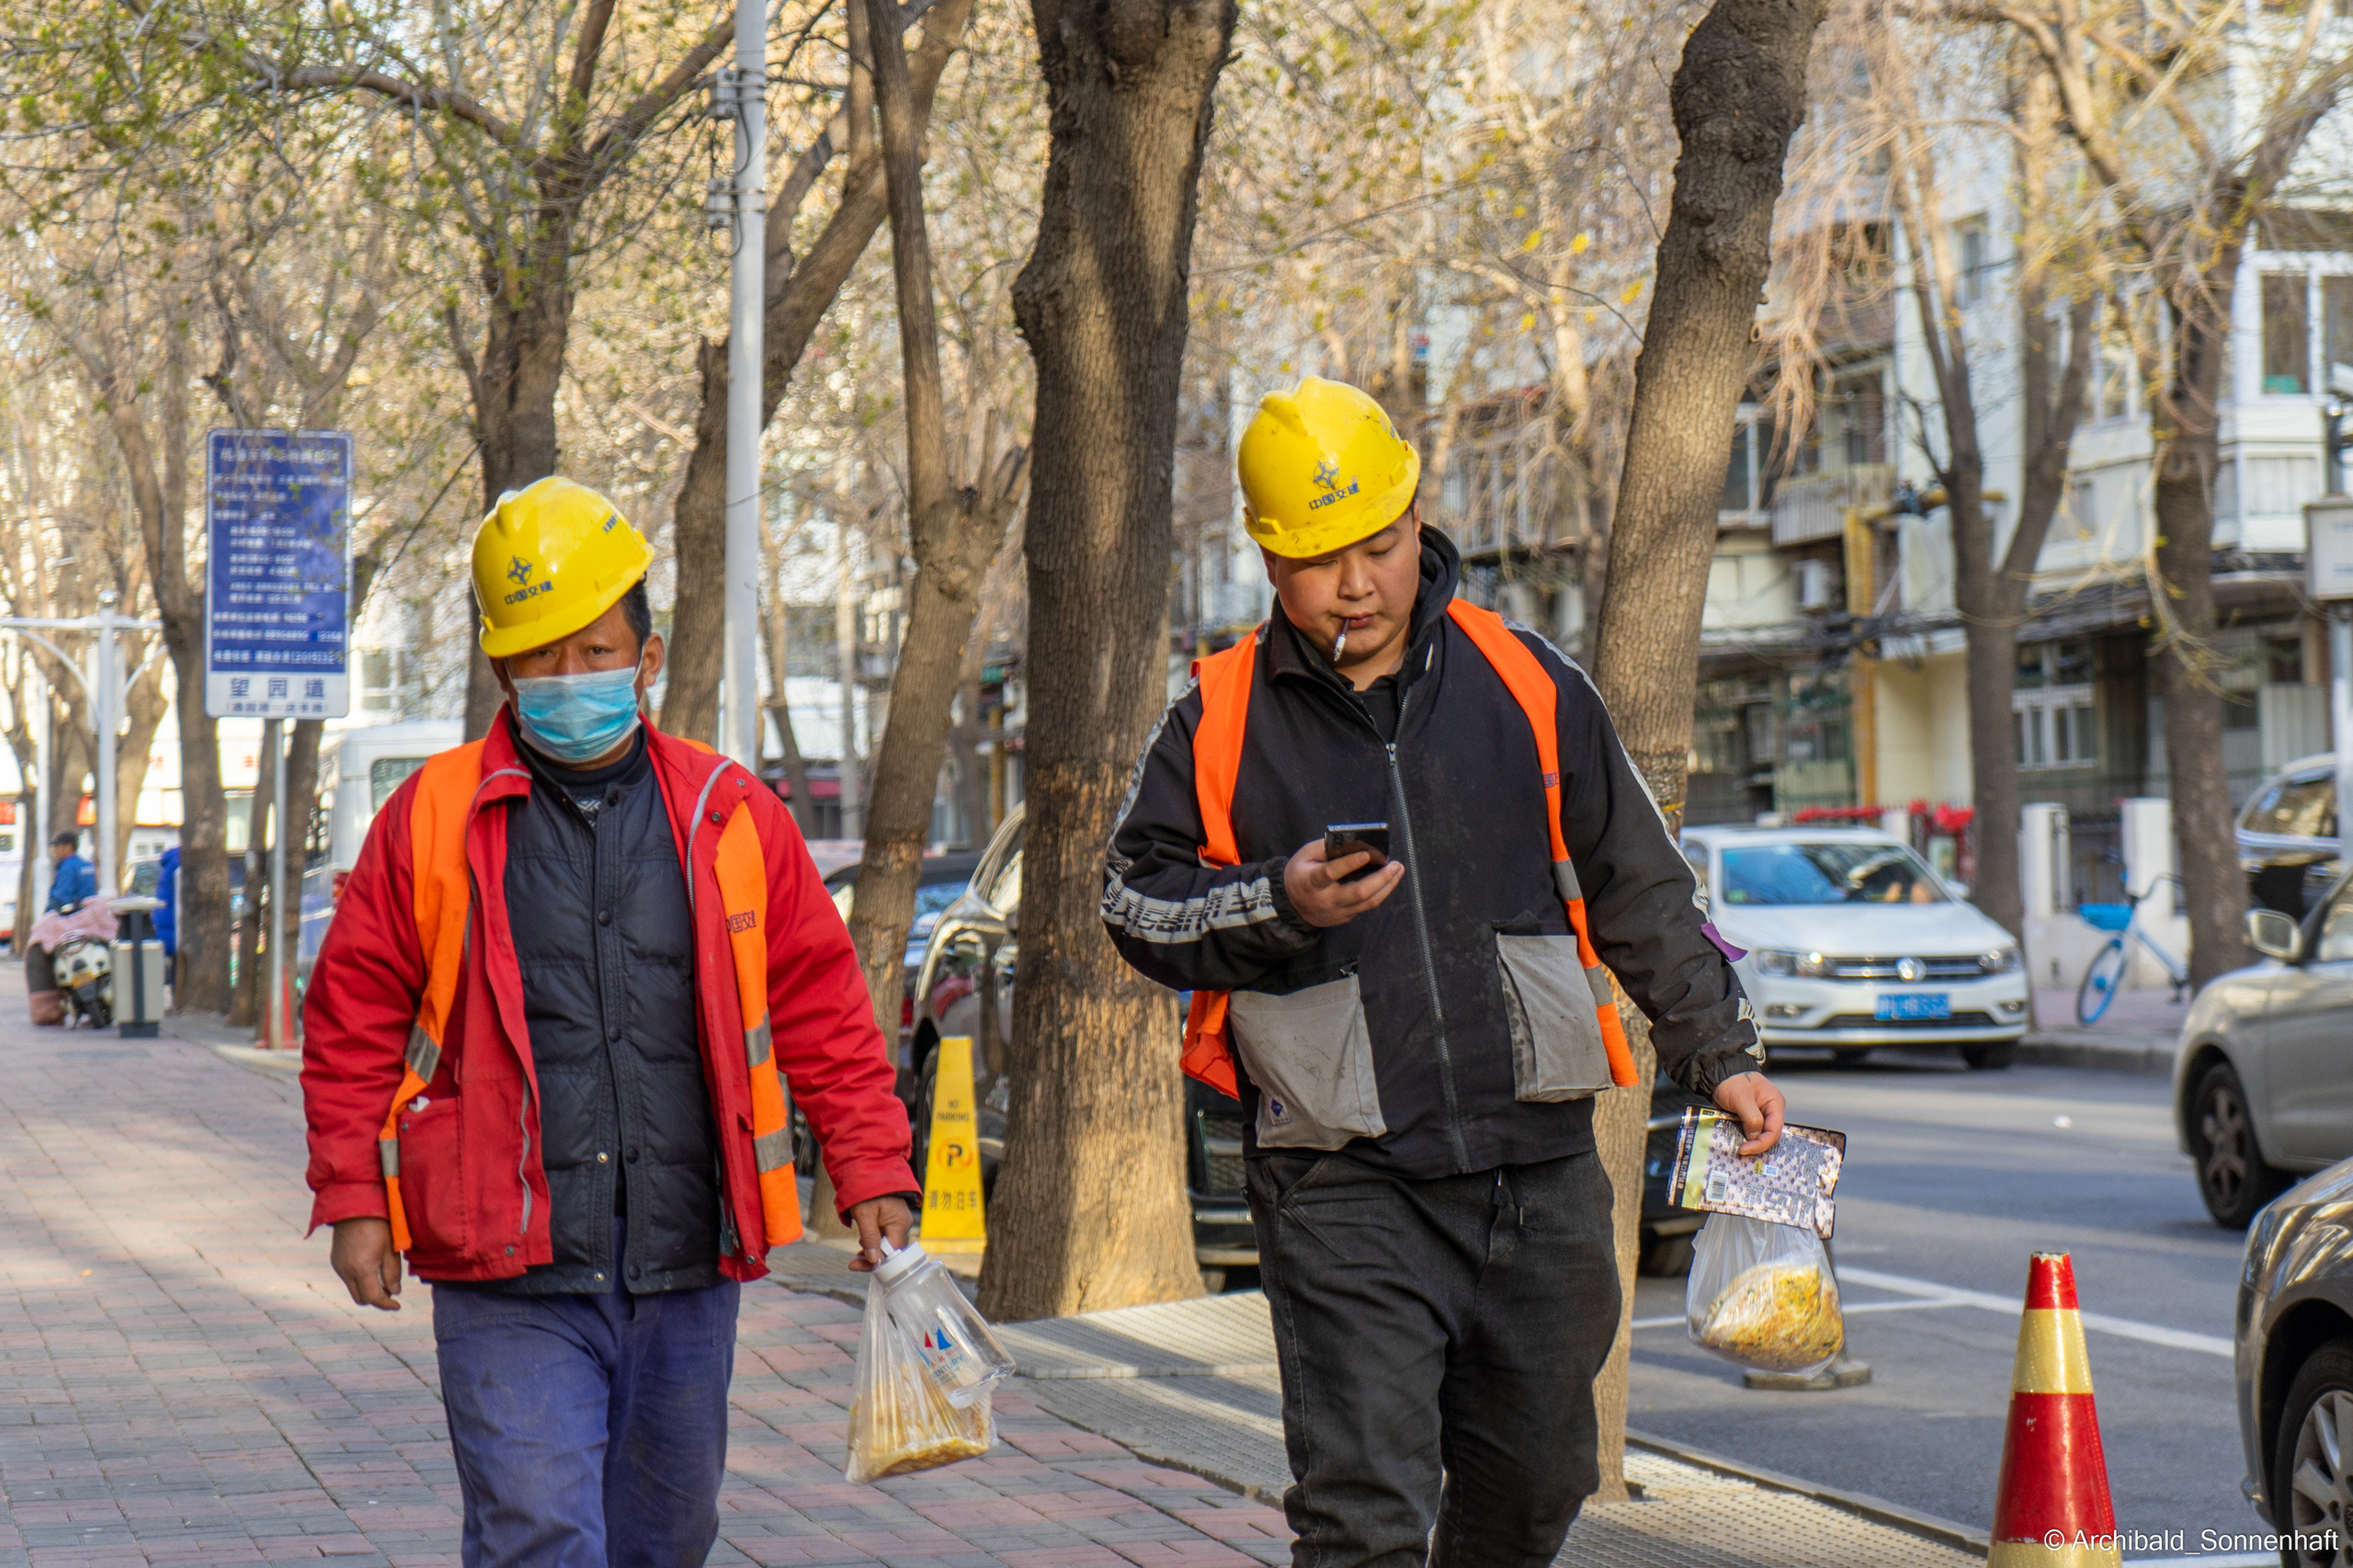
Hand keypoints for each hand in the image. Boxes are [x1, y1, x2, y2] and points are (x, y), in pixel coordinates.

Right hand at [330, 1217, 403, 1310]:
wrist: (355, 1206)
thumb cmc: (379, 1224)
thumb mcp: (391, 1248)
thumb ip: (392, 1273)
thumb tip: (394, 1292)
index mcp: (361, 1268)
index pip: (373, 1297)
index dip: (386, 1304)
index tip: (397, 1305)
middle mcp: (346, 1271)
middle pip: (360, 1298)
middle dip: (376, 1298)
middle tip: (390, 1292)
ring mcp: (338, 1266)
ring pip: (353, 1288)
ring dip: (367, 1289)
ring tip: (382, 1278)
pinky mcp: (335, 1260)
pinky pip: (347, 1278)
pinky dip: (359, 1279)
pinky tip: (371, 1267)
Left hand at [846, 1195, 914, 1271]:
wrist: (870, 1169)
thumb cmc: (867, 1188)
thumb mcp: (864, 1214)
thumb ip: (869, 1237)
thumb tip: (873, 1260)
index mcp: (899, 1222)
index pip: (891, 1252)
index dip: (876, 1262)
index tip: (857, 1266)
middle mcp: (903, 1223)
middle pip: (890, 1250)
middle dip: (871, 1258)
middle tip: (853, 1264)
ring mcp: (899, 1221)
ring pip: (887, 1244)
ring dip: (872, 1250)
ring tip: (856, 1254)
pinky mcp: (893, 1219)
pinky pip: (886, 1236)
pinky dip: (874, 1241)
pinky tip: (863, 1243)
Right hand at [1282, 837, 1404, 927]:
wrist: (1292, 906)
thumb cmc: (1300, 874)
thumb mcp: (1304, 856)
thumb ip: (1325, 847)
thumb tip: (1351, 841)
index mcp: (1312, 882)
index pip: (1331, 873)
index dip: (1349, 864)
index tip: (1366, 854)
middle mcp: (1326, 899)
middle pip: (1359, 892)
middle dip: (1381, 878)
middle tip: (1395, 864)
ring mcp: (1338, 911)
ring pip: (1368, 902)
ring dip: (1387, 886)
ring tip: (1398, 870)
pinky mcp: (1346, 917)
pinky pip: (1367, 905)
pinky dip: (1380, 892)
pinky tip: (1388, 880)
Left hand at [1713, 1071, 1785, 1156]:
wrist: (1719, 1075)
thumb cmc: (1732, 1081)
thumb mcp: (1741, 1098)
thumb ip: (1751, 1118)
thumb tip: (1754, 1138)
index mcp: (1774, 1104)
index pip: (1774, 1130)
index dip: (1762, 1143)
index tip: (1745, 1149)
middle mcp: (1770, 1112)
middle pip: (1769, 1136)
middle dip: (1757, 1145)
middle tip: (1741, 1152)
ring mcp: (1760, 1116)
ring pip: (1760, 1136)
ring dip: (1751, 1144)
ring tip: (1739, 1151)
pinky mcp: (1749, 1120)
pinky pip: (1750, 1133)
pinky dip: (1744, 1140)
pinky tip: (1737, 1145)